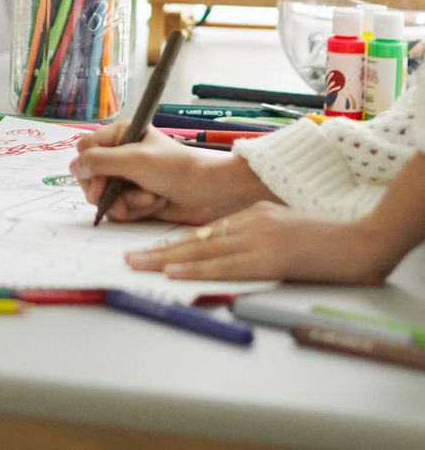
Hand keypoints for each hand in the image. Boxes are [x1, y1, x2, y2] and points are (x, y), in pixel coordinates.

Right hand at [71, 124, 268, 224]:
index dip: (88, 168)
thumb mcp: (134, 160)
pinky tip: (154, 204)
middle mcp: (122, 155)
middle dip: (106, 190)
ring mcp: (130, 179)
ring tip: (149, 199)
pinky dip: (136, 210)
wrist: (212, 193)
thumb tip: (73, 167)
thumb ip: (99, 162)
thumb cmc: (176, 169)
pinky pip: (121, 209)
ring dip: (126, 202)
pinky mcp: (139, 199)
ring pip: (105, 196)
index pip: (85, 150)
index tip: (100, 182)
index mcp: (120, 135)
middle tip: (119, 198)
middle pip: (91, 176)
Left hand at [122, 202, 398, 284]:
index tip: (149, 250)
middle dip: (158, 250)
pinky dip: (198, 269)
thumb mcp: (278, 225)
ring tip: (139, 264)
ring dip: (167, 260)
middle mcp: (245, 223)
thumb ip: (250, 233)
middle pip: (193, 239)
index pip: (202, 231)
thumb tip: (222, 250)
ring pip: (202, 250)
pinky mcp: (268, 257)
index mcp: (247, 215)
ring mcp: (255, 239)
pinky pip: (226, 265)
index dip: (173, 242)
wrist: (356, 242)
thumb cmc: (322, 239)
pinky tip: (176, 271)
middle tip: (128, 256)